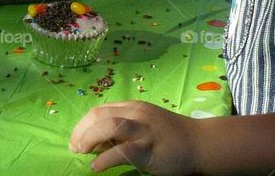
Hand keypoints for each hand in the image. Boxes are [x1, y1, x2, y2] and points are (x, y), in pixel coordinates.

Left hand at [70, 101, 199, 174]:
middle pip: (99, 115)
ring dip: (89, 138)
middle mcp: (137, 114)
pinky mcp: (150, 148)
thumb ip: (123, 129)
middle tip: (75, 148)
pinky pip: (123, 151)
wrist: (200, 143)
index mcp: (133, 107)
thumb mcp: (144, 125)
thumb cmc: (171, 136)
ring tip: (81, 151)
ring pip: (109, 125)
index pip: (99, 110)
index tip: (76, 140)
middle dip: (81, 131)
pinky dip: (105, 158)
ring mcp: (144, 130)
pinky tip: (97, 166)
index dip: (83, 125)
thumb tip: (95, 142)